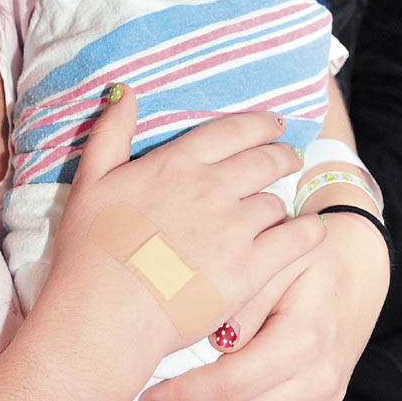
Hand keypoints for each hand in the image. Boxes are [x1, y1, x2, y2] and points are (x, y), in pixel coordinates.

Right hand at [0, 88, 325, 400]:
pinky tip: (310, 232)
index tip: (274, 123)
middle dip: (281, 155)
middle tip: (290, 156)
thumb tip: (125, 90)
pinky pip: (293, 241)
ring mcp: (233, 229)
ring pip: (275, 202)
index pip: (230, 131)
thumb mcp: (91, 177)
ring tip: (281, 205)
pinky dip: (306, 233)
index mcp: (177, 163)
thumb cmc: (92, 245)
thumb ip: (111, 131)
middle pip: (263, 161)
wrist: (106, 310)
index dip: (258, 124)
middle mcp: (211, 188)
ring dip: (280, 200)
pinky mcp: (248, 270)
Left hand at [143, 209, 388, 400]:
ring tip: (171, 393)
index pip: (234, 382)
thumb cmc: (314, 254)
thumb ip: (249, 299)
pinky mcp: (319, 396)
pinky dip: (242, 400)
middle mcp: (318, 376)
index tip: (150, 391)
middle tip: (151, 396)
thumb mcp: (282, 260)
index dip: (187, 392)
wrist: (361, 265)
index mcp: (304, 339)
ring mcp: (322, 392)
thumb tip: (217, 341)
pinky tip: (204, 391)